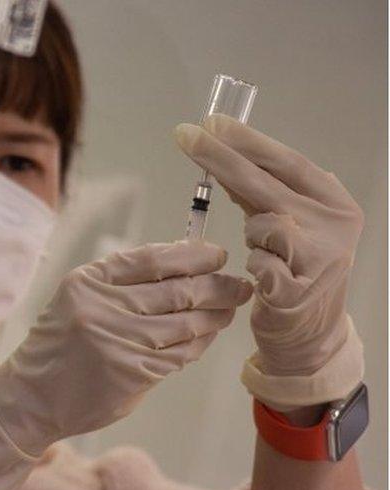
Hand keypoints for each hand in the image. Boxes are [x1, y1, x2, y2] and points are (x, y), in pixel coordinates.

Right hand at [0, 240, 251, 489]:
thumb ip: (123, 283)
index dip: (193, 255)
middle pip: (178, 290)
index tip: (217, 255)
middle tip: (239, 285)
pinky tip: (206, 336)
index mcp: (88, 282)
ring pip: (186, 323)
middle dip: (218, 285)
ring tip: (228, 310)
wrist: (32, 396)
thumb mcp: (78, 299)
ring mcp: (119, 341)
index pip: (153, 258)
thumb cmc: (61, 343)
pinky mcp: (132, 373)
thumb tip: (187, 266)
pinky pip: (180, 354)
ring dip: (215, 315)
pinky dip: (199, 343)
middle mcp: (102, 307)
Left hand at [175, 114, 364, 408]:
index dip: (247, 141)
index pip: (286, 162)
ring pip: (262, 223)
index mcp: (335, 203)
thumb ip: (262, 193)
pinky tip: (265, 278)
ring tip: (265, 253)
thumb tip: (222, 147)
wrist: (308, 335)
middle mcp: (336, 225)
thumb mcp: (285, 225)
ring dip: (251, 234)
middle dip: (220, 157)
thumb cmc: (292, 271)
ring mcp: (322, 258)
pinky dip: (254, 266)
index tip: (211, 122)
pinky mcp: (298, 290)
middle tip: (186, 134)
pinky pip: (257, 263)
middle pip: (266, 183)